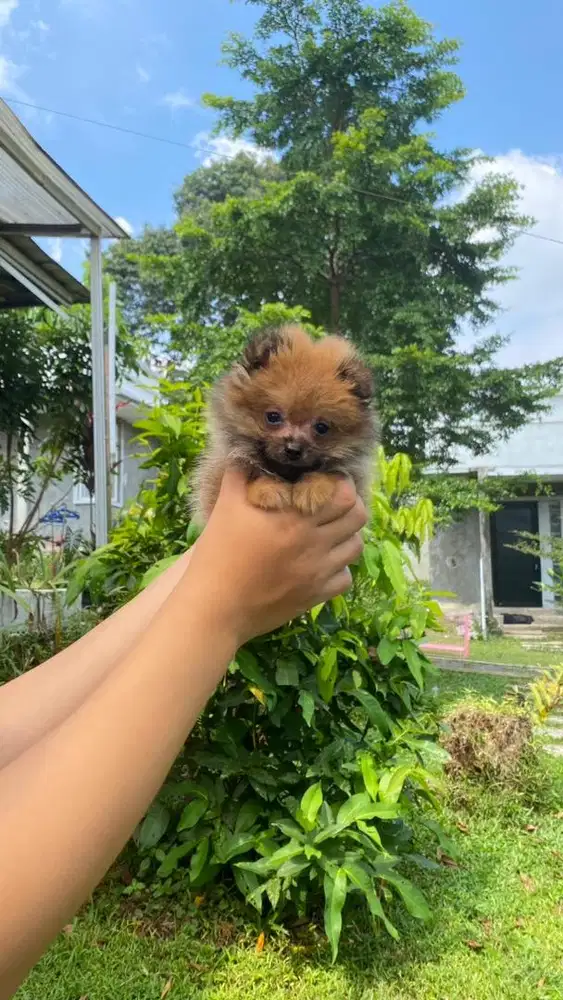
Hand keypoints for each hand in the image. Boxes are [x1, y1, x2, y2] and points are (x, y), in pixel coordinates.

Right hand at [184, 466, 366, 644]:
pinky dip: (339, 568)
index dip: (340, 483)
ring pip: (356, 547)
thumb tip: (248, 451)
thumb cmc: (218, 553)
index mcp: (295, 517)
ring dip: (347, 535)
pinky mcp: (316, 595)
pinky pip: (345, 578)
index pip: (343, 492)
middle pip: (358, 516)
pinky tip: (321, 562)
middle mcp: (313, 542)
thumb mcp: (226, 506)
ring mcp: (318, 572)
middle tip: (332, 504)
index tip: (326, 481)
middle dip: (349, 505)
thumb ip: (241, 474)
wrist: (215, 607)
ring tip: (329, 532)